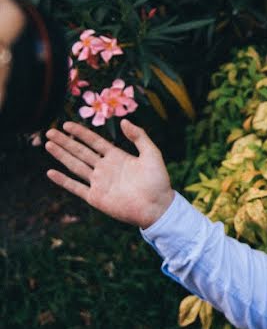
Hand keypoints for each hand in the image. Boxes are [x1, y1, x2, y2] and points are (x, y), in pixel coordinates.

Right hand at [45, 120, 174, 228]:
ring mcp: (99, 183)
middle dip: (65, 141)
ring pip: (75, 166)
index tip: (67, 124)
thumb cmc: (157, 181)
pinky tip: (50, 172)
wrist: (157, 207)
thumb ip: (139, 137)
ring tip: (48, 144)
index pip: (95, 141)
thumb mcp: (152, 154)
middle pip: (81, 152)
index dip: (81, 133)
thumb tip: (124, 121)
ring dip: (61, 155)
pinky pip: (76, 187)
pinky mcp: (96, 197)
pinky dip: (63, 180)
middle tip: (49, 131)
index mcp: (117, 157)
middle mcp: (105, 168)